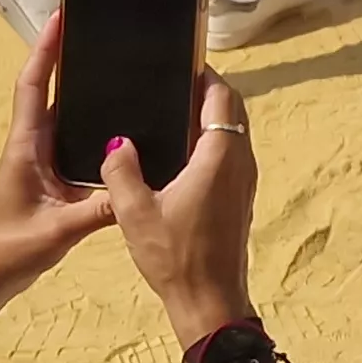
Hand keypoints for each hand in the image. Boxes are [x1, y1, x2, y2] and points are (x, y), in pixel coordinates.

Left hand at [0, 16, 120, 334]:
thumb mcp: (58, 231)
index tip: (61, 16)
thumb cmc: (10, 250)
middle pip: (51, 89)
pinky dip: (96, 119)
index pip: (33, 86)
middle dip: (70, 55)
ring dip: (86, 86)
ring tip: (123, 63)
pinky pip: (78, 135)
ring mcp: (44, 158)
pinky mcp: (56, 174)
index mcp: (27, 146)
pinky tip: (126, 120)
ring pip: (66, 111)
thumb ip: (98, 209)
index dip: (45, 50)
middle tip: (104, 29)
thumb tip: (140, 184)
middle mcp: (35, 144)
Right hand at [96, 70, 257, 349]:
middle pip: (232, 109)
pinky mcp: (240, 196)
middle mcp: (241, 161)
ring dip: (210, 116)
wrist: (209, 299)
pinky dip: (211, 140)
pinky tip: (178, 151)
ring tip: (170, 111)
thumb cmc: (175, 256)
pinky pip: (230, 152)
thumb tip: (117, 143)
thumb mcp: (135, 212)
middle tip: (172, 83)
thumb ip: (122, 171)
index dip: (205, 75)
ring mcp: (244, 179)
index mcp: (220, 155)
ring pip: (233, 131)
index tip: (180, 63)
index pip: (222, 96)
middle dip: (207, 91)